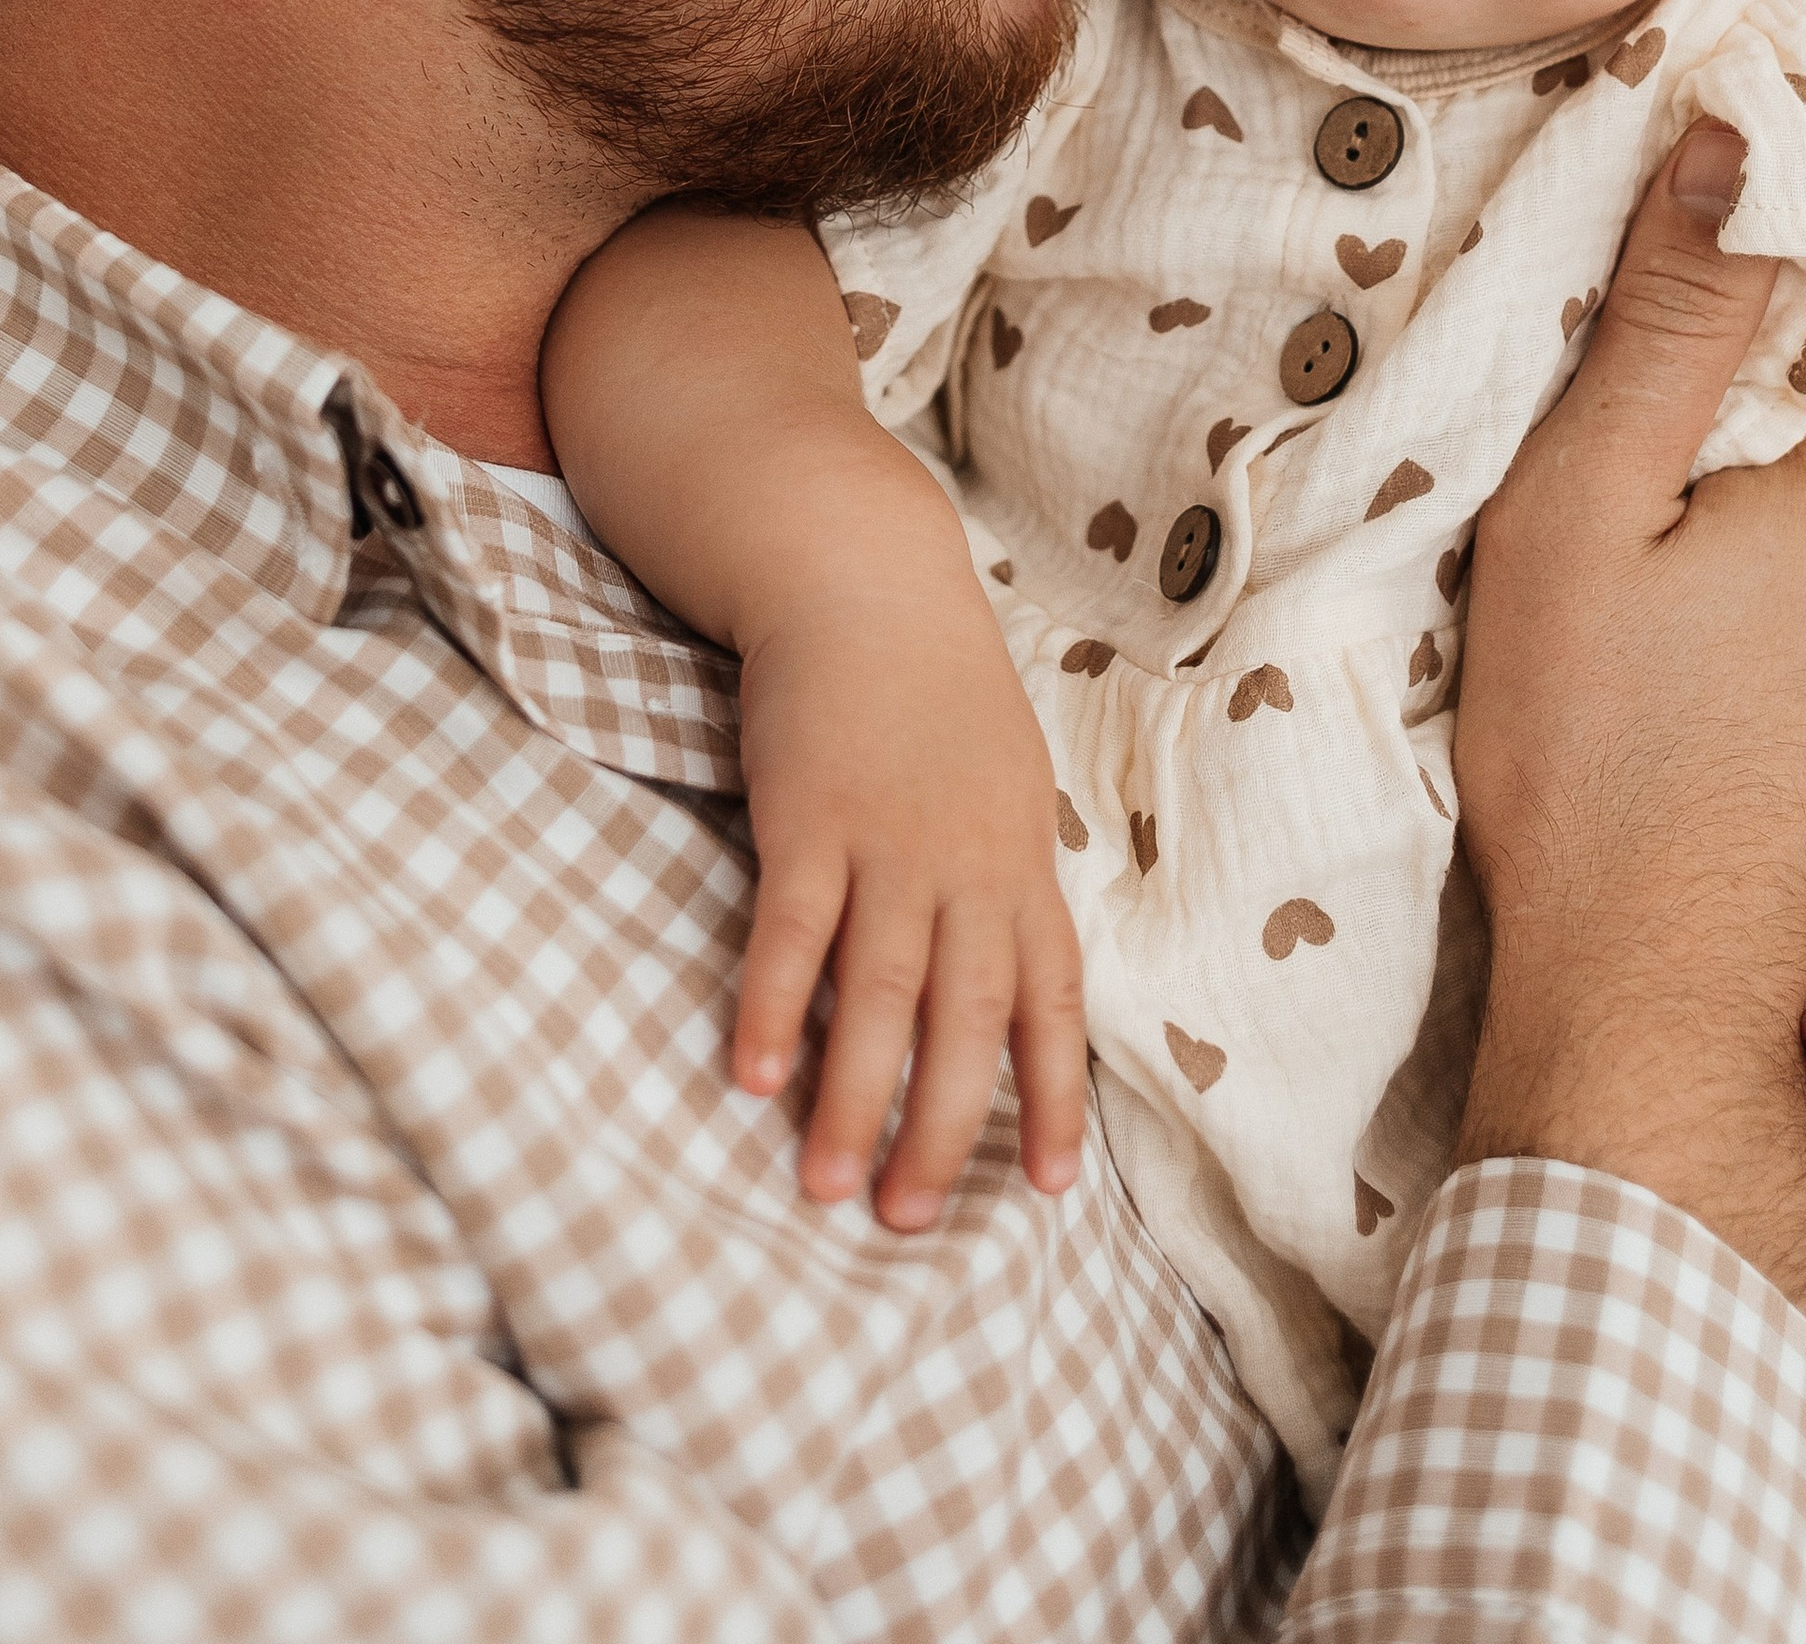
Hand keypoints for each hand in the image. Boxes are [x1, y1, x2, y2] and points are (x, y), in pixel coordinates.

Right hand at [735, 556, 1085, 1230]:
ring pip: (880, 992)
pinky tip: (750, 1078)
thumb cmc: (936, 693)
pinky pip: (791, 930)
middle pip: (967, 1017)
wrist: (867, 580)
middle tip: (909, 1224)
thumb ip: (1005, 880)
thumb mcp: (1003, 781)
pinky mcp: (809, 816)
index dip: (1055, 1095)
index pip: (1051, 998)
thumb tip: (1015, 977)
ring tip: (827, 1190)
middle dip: (943, 1128)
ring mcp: (889, 841)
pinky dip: (773, 1006)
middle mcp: (967, 863)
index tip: (1052, 1190)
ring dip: (853, 1096)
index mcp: (1020, 862)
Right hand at [1452, 122, 1805, 1302]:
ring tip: (1693, 668)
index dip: (1755, 388)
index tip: (1669, 443)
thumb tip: (1729, 134)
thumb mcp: (1580, 514)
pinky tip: (1743, 760)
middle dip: (1795, 493)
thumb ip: (1666, 319)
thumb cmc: (1592, 768)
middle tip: (1666, 556)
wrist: (1655, 1034)